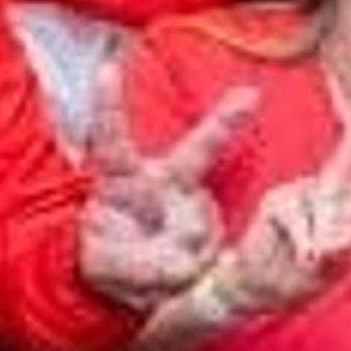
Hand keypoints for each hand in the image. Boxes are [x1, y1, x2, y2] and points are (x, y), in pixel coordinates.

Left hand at [75, 79, 256, 303]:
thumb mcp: (102, 264)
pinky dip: (190, 278)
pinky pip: (210, 261)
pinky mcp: (211, 237)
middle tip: (249, 96)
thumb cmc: (109, 258)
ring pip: (196, 236)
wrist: (140, 282)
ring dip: (175, 267)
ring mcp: (193, 211)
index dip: (109, 106)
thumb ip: (128, 264)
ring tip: (152, 279)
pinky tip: (175, 280)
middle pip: (194, 152)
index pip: (112, 140)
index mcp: (122, 180)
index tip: (106, 69)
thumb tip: (180, 266)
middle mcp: (164, 185)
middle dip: (223, 122)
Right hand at [216, 64, 350, 312]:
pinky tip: (295, 256)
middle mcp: (333, 192)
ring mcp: (304, 194)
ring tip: (306, 263)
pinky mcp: (278, 201)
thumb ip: (336, 250)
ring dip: (315, 244)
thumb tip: (325, 244)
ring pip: (321, 209)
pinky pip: (297, 222)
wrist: (257, 286)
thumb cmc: (299, 275)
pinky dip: (299, 245)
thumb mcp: (330, 268)